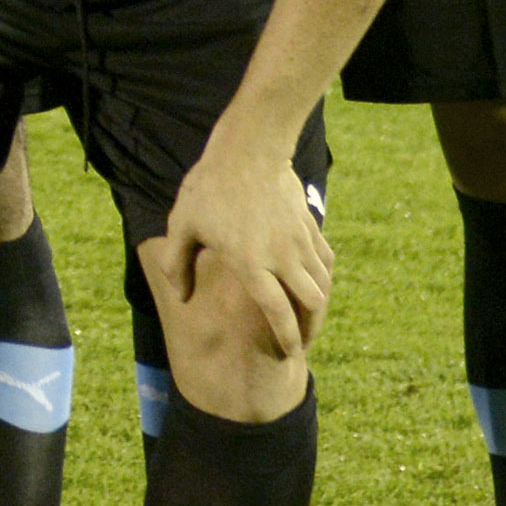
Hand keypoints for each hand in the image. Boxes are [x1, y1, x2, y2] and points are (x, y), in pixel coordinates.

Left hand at [144, 143, 333, 361]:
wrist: (247, 151)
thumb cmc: (208, 188)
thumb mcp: (183, 225)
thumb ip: (178, 264)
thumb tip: (181, 297)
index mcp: (250, 262)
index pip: (276, 312)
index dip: (286, 337)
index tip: (290, 353)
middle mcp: (282, 257)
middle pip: (311, 304)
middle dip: (310, 329)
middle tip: (303, 343)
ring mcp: (300, 241)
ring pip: (323, 284)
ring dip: (320, 306)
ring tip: (310, 319)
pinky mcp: (310, 226)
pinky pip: (326, 261)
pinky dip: (325, 278)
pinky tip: (316, 284)